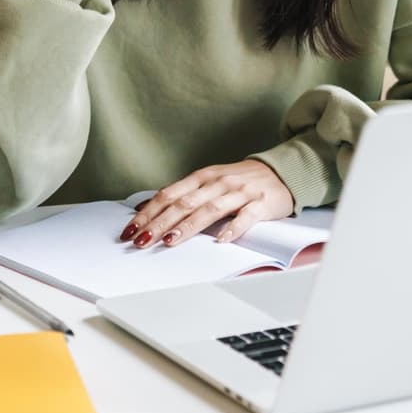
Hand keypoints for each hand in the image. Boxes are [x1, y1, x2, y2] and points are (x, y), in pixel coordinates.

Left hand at [119, 161, 293, 247]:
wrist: (281, 171)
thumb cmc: (240, 180)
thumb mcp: (209, 181)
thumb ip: (183, 193)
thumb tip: (148, 206)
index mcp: (203, 177)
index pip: (169, 194)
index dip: (149, 212)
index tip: (131, 229)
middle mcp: (218, 182)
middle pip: (184, 203)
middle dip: (159, 223)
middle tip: (141, 241)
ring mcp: (240, 192)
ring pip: (210, 209)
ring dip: (188, 226)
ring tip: (170, 240)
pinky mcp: (261, 203)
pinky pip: (246, 217)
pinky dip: (233, 228)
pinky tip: (221, 240)